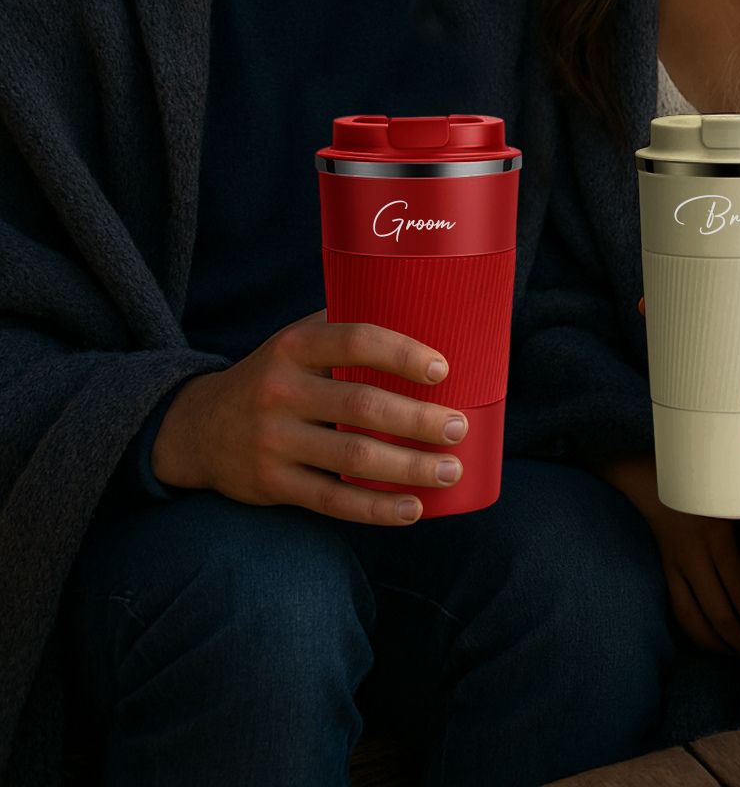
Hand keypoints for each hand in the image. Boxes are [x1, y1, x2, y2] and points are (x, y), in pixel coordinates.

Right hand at [152, 310, 468, 524]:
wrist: (198, 427)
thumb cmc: (275, 377)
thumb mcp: (296, 342)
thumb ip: (346, 327)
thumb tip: (426, 313)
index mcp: (294, 346)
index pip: (355, 341)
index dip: (402, 354)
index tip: (442, 370)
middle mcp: (280, 390)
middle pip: (362, 405)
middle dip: (418, 420)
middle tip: (458, 427)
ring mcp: (273, 439)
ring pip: (352, 458)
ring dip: (409, 468)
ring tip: (450, 470)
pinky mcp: (271, 483)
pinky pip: (332, 499)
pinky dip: (376, 508)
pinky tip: (413, 509)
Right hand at [596, 454, 739, 657]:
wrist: (639, 471)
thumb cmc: (695, 473)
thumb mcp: (727, 489)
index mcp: (714, 535)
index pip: (739, 593)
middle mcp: (692, 555)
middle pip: (720, 615)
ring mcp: (674, 564)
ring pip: (695, 620)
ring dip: (720, 646)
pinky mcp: (664, 568)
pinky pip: (678, 610)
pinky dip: (696, 633)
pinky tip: (713, 643)